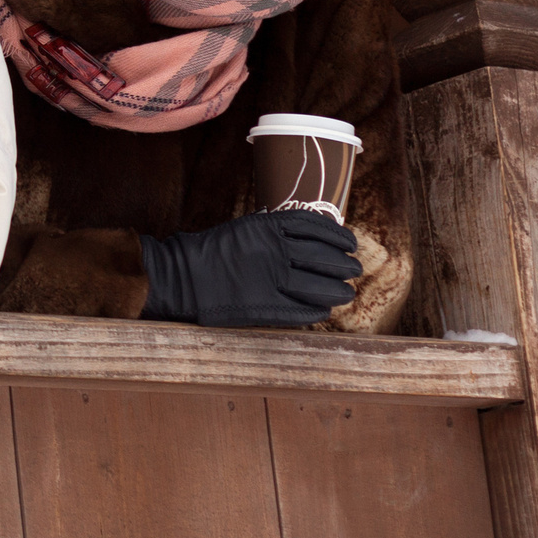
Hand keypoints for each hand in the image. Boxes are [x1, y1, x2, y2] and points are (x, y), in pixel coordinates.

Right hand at [140, 211, 362, 327]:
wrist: (183, 276)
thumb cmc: (214, 251)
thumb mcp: (246, 229)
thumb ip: (276, 232)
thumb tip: (311, 237)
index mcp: (268, 227)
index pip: (316, 228)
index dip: (338, 236)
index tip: (349, 243)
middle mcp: (275, 251)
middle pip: (325, 257)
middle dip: (345, 264)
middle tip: (354, 269)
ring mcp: (272, 279)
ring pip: (321, 286)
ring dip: (338, 291)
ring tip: (345, 293)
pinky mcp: (267, 306)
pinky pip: (303, 310)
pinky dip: (318, 310)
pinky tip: (323, 309)